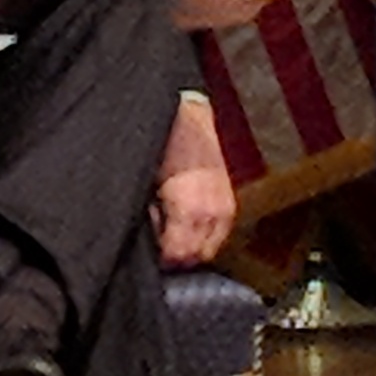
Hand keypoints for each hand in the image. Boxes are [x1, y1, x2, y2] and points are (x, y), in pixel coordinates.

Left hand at [151, 92, 235, 266]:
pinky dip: (202, 236)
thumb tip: (148, 240)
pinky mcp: (229, 203)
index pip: (176, 254)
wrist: (186, 118)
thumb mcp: (146, 185)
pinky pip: (218, 235)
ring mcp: (223, 208)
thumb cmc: (160, 147)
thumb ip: (151, 217)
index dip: (159, 254)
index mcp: (188, 209)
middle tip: (156, 239)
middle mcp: (210, 212)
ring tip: (170, 228)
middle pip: (194, 256)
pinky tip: (185, 221)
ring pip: (208, 250)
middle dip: (174, 254)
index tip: (146, 246)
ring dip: (189, 246)